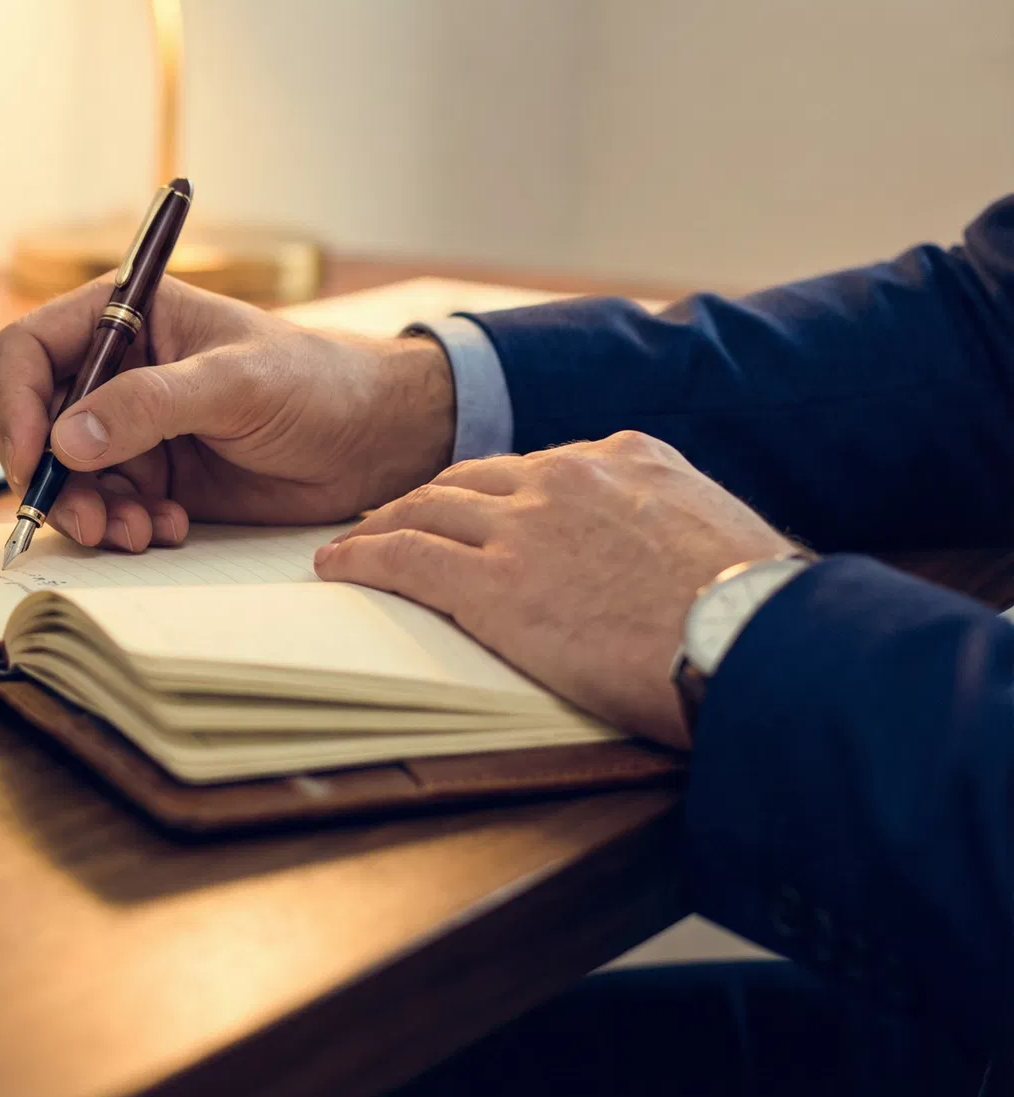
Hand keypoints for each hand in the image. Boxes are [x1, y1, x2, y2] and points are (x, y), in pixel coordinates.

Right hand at [0, 275, 454, 551]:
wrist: (376, 437)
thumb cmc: (317, 381)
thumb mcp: (234, 383)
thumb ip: (149, 405)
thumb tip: (64, 439)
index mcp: (125, 316)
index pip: (29, 350)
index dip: (13, 402)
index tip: (30, 456)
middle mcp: (116, 370)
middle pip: (36, 422)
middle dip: (52, 476)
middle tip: (87, 520)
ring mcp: (133, 427)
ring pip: (67, 475)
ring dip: (89, 511)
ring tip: (135, 534)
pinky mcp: (156, 476)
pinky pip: (109, 506)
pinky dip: (125, 526)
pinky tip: (170, 529)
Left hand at [313, 431, 793, 748]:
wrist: (756, 639)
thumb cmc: (758, 612)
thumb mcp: (724, 533)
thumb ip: (672, 524)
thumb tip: (664, 555)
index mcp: (627, 456)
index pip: (534, 467)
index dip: (491, 492)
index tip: (469, 510)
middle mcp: (568, 475)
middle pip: (469, 479)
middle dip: (425, 501)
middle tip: (391, 521)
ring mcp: (525, 525)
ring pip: (426, 510)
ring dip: (382, 525)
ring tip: (355, 544)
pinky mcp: (494, 582)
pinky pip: (403, 558)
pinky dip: (361, 559)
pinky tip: (337, 569)